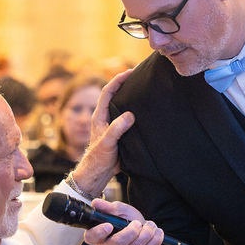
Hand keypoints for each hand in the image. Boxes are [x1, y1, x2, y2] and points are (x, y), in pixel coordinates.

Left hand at [70, 69, 134, 196]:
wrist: (100, 172)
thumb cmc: (100, 158)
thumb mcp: (108, 143)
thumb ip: (117, 129)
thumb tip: (130, 115)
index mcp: (99, 115)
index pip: (107, 91)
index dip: (118, 80)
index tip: (130, 72)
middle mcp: (105, 116)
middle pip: (114, 94)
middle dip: (125, 83)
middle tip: (139, 75)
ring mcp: (112, 123)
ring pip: (121, 104)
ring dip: (130, 95)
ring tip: (143, 87)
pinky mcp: (119, 130)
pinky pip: (127, 115)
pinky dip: (134, 108)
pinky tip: (145, 108)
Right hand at [83, 198, 162, 244]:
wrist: (141, 232)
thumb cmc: (126, 221)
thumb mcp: (119, 210)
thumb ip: (108, 207)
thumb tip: (96, 203)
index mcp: (97, 235)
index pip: (92, 237)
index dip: (99, 232)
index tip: (109, 225)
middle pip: (117, 244)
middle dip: (132, 232)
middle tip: (138, 223)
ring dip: (146, 235)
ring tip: (150, 226)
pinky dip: (154, 242)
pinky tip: (156, 234)